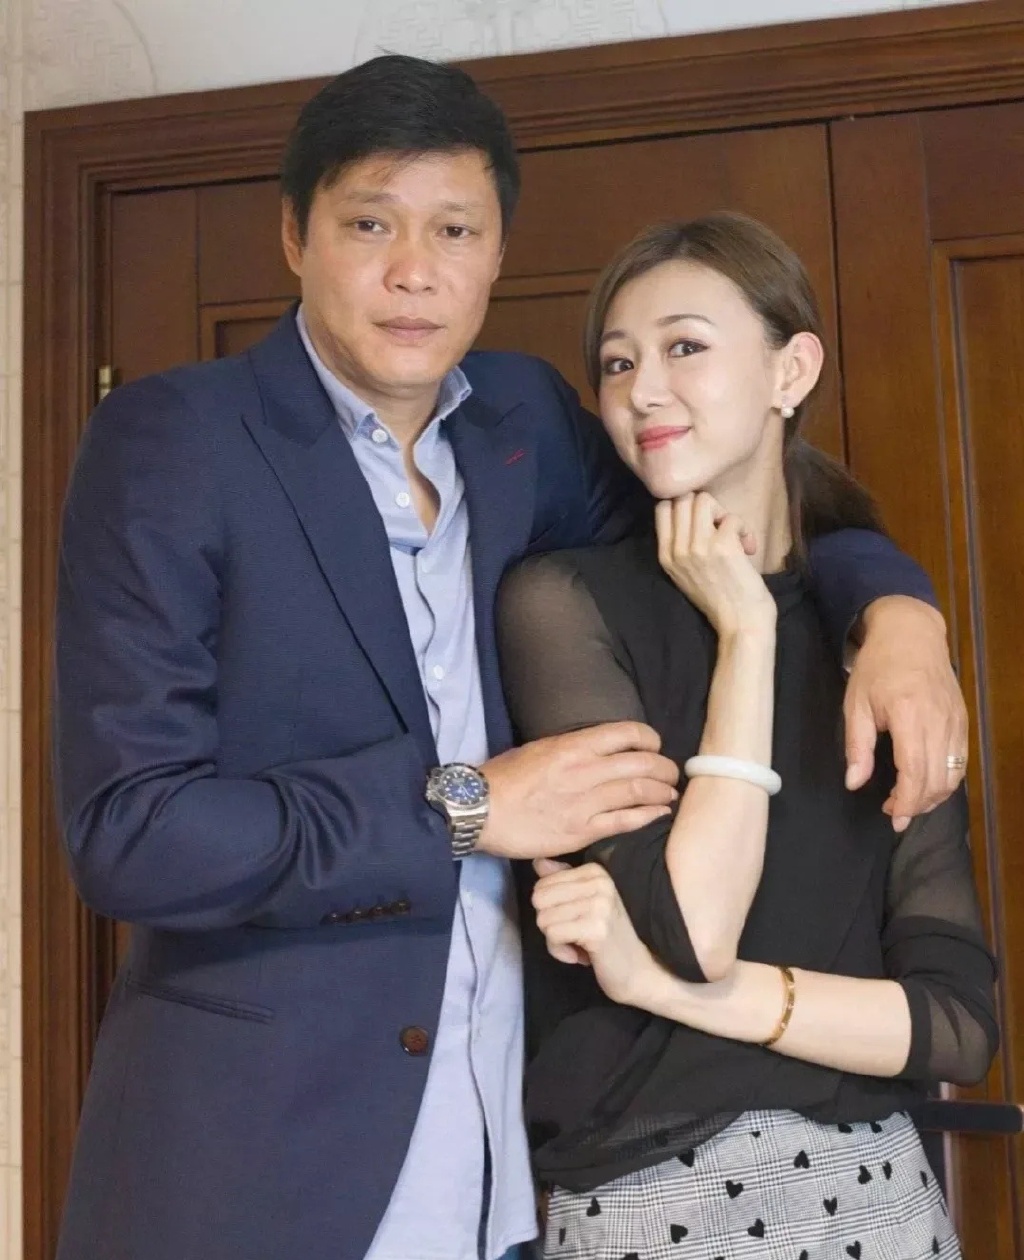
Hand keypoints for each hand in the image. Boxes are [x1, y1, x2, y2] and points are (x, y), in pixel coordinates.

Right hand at [478, 722, 678, 859]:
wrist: (480, 811)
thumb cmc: (504, 777)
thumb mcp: (538, 749)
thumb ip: (571, 749)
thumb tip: (596, 751)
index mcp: (572, 746)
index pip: (626, 734)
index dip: (650, 739)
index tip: (654, 745)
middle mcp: (584, 771)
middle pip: (641, 764)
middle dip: (664, 767)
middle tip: (671, 772)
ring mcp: (584, 803)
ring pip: (639, 792)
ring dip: (662, 792)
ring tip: (670, 793)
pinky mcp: (581, 831)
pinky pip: (625, 822)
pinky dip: (648, 816)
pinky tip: (660, 814)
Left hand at [532, 858, 656, 1005]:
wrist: (638, 971)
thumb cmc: (607, 937)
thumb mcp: (584, 902)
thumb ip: (562, 880)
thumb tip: (538, 861)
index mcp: (596, 871)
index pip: (542, 884)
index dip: (550, 909)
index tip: (574, 921)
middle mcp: (600, 882)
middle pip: (539, 900)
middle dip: (549, 922)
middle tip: (574, 933)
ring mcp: (600, 905)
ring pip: (543, 919)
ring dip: (556, 940)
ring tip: (580, 944)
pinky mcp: (596, 929)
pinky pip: (552, 936)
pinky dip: (560, 951)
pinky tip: (580, 955)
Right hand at [655, 493, 775, 638]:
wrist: (740, 625)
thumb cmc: (719, 601)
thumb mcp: (685, 575)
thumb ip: (682, 547)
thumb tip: (693, 515)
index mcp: (666, 556)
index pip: (662, 508)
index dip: (684, 507)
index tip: (702, 525)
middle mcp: (677, 549)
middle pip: (683, 498)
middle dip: (706, 507)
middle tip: (720, 530)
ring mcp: (698, 546)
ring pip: (703, 499)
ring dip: (723, 513)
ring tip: (733, 535)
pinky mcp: (723, 546)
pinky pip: (732, 517)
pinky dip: (744, 529)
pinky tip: (748, 548)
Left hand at [844, 596, 967, 829]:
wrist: (911, 634)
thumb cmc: (877, 667)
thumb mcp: (856, 703)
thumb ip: (856, 746)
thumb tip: (855, 783)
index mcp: (909, 714)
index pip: (915, 770)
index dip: (908, 801)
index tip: (895, 818)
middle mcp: (939, 721)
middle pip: (938, 779)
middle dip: (918, 804)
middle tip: (894, 811)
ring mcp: (956, 721)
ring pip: (953, 774)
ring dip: (933, 796)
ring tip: (908, 801)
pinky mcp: (963, 721)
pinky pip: (960, 761)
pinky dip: (946, 780)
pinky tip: (927, 784)